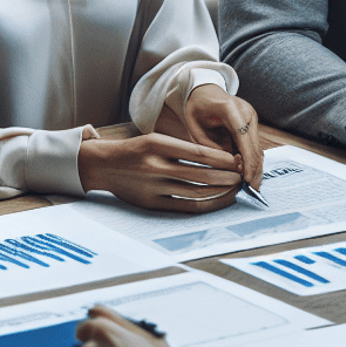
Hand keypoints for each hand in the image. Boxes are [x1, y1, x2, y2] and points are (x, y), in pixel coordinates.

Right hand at [77, 133, 242, 212]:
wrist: (103, 166)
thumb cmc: (135, 151)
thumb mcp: (155, 139)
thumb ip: (182, 149)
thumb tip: (219, 159)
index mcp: (156, 143)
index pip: (199, 153)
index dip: (223, 159)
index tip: (238, 160)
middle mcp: (155, 165)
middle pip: (202, 175)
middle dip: (228, 176)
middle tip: (242, 175)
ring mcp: (153, 186)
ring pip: (197, 192)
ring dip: (221, 191)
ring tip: (235, 188)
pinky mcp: (152, 203)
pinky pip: (186, 207)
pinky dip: (207, 204)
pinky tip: (219, 200)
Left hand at [156, 86, 262, 189]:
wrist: (205, 90)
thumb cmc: (196, 108)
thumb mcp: (195, 127)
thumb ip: (209, 146)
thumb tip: (229, 165)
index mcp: (229, 108)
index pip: (242, 136)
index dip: (247, 159)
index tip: (247, 178)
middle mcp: (245, 111)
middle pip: (254, 144)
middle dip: (255, 168)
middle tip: (253, 190)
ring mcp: (251, 116)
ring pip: (257, 146)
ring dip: (256, 166)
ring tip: (254, 186)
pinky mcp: (252, 122)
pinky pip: (254, 144)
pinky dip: (253, 159)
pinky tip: (252, 174)